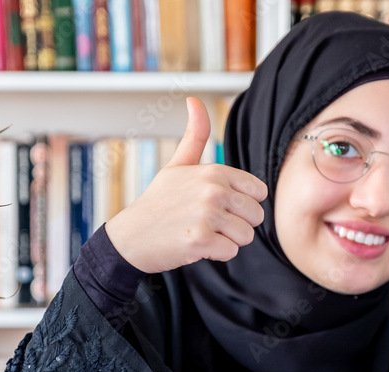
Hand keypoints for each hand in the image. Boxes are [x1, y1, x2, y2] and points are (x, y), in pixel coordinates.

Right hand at [104, 97, 267, 273]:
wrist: (130, 237)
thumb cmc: (158, 202)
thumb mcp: (177, 165)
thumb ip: (195, 135)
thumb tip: (194, 99)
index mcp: (214, 171)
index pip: (258, 192)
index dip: (242, 205)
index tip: (219, 207)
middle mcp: (213, 190)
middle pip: (256, 216)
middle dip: (237, 225)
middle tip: (209, 224)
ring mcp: (206, 215)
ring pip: (245, 236)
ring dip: (226, 241)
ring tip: (201, 233)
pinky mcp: (200, 240)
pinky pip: (230, 252)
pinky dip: (215, 254)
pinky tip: (195, 245)